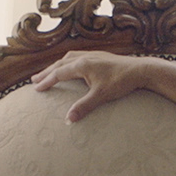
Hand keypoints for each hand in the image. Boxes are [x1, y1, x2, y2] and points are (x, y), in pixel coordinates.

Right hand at [29, 51, 160, 122]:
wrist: (141, 70)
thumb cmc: (121, 82)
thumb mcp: (101, 96)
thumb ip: (84, 107)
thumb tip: (68, 120)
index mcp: (82, 65)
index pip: (59, 73)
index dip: (47, 81)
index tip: (36, 89)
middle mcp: (85, 57)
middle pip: (60, 64)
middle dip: (47, 72)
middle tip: (34, 80)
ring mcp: (93, 55)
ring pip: (69, 58)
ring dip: (57, 65)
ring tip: (50, 72)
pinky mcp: (100, 56)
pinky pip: (78, 56)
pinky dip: (68, 61)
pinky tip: (72, 66)